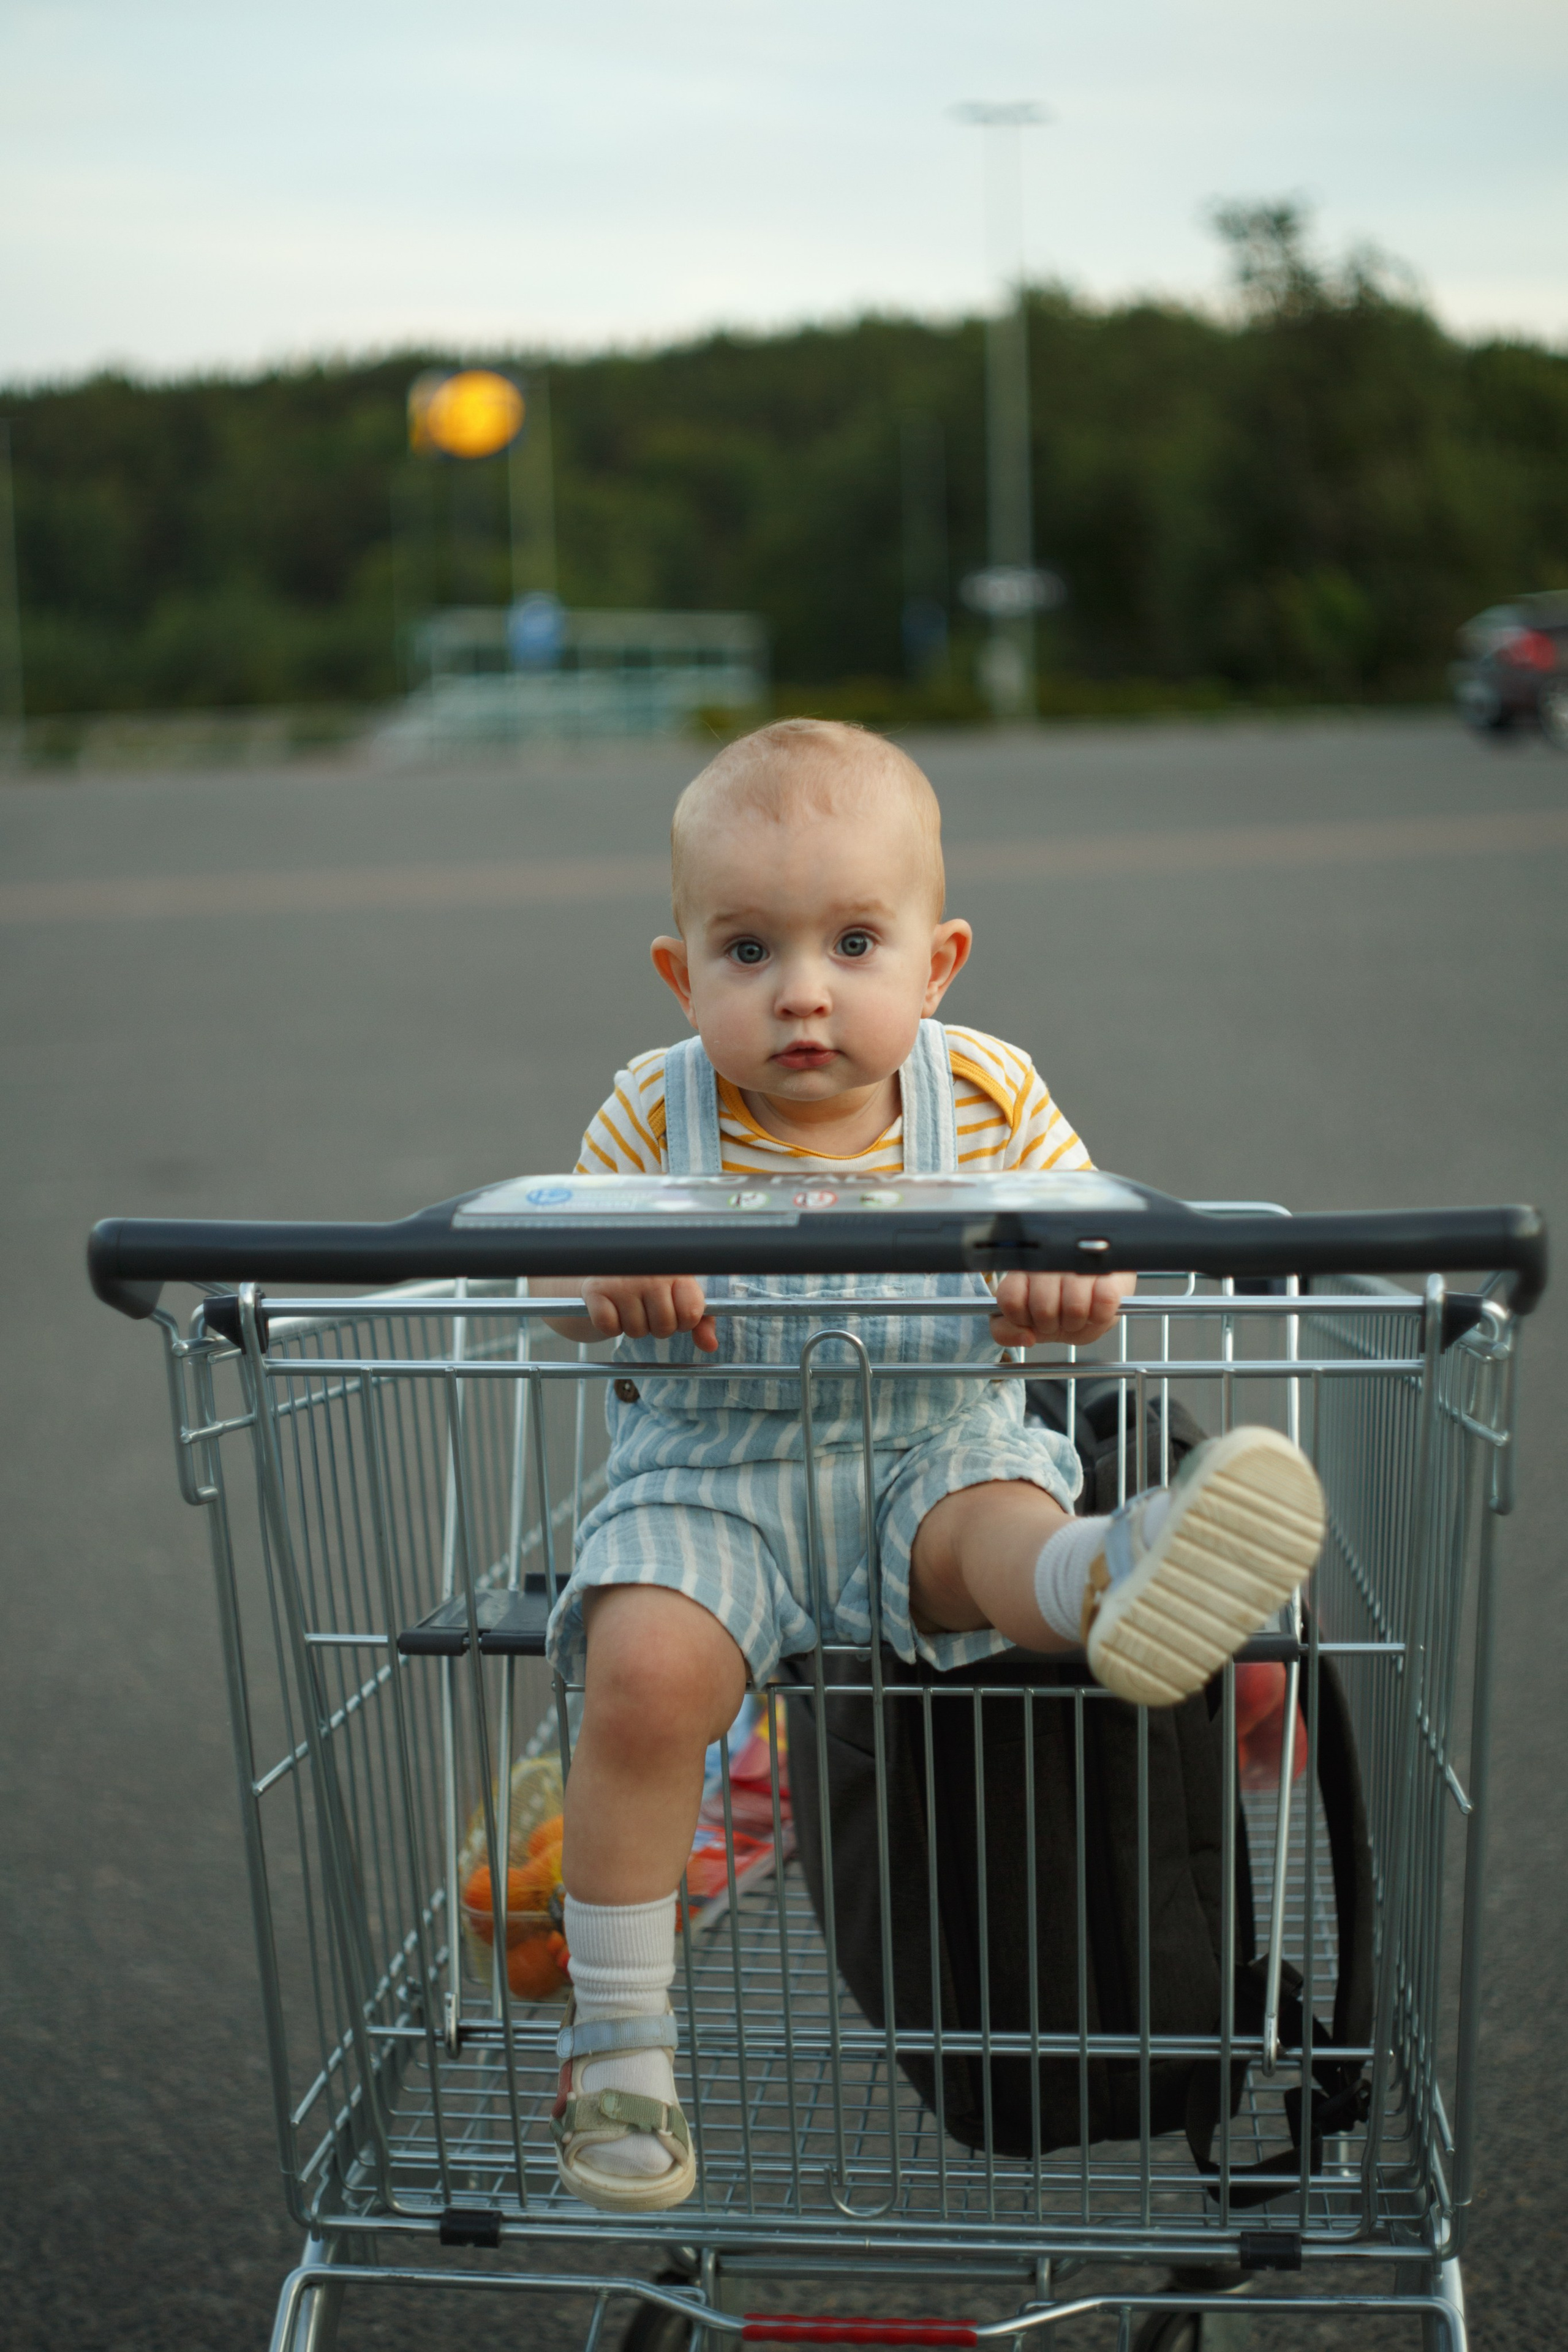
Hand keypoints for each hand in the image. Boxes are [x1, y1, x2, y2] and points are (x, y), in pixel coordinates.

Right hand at [581, 1275, 717, 1353]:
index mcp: (675, 1270)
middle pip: (665, 1326)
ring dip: (633, 1328)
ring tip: (628, 1307)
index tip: (675, 1313)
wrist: (601, 1271)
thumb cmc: (648, 1288)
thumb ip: (700, 1321)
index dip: (684, 1322)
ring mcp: (621, 1280)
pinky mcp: (596, 1290)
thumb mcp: (678, 1298)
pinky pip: (610, 1327)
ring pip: (637, 1331)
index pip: (691, 1313)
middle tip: (648, 1311)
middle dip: (657, 1327)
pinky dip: (611, 1327)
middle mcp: (649, 1272)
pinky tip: (612, 1308)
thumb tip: (711, 1346)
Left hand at [989, 1269, 1134, 1347]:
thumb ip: (1008, 1330)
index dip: (1021, 1319)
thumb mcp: (1028, 1318)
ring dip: (1078, 1323)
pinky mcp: (1109, 1272)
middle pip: (1044, 1308)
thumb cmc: (1059, 1304)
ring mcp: (1081, 1262)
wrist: (1101, 1287)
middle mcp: (1050, 1260)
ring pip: (1075, 1308)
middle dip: (1052, 1325)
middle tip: (1058, 1318)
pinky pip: (1103, 1305)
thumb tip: (1027, 1338)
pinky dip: (1100, 1317)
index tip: (1031, 1319)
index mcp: (1023, 1270)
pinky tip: (1096, 1306)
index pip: (1011, 1299)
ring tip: (1079, 1313)